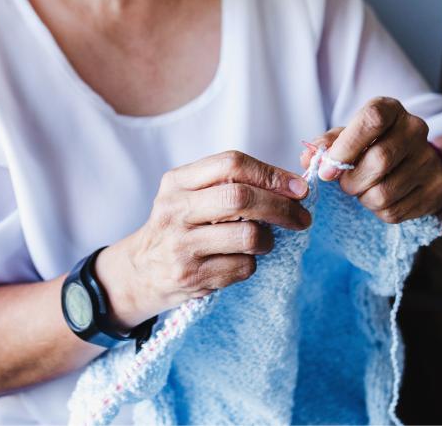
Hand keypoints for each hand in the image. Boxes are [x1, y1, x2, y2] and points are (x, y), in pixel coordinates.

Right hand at [118, 151, 311, 321]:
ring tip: (264, 242)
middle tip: (302, 217)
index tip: (298, 187)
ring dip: (268, 240)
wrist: (139, 271)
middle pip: (241, 198)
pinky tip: (239, 261)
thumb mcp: (189, 195)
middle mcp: (175, 209)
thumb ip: (229, 184)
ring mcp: (181, 245)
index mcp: (177, 181)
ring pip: (248, 236)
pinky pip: (243, 267)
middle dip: (282, 207)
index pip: (232, 164)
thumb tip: (292, 186)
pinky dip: (251, 264)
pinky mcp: (191, 276)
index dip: (271, 174)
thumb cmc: (179, 227)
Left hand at [300, 97, 441, 224]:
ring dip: (363, 198)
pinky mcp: (434, 188)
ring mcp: (428, 160)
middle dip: (351, 181)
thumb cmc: (372, 146)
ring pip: (384, 192)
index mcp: (390, 109)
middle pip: (379, 161)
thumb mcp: (348, 137)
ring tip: (363, 189)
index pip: (372, 120)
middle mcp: (415, 130)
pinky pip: (394, 211)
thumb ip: (326, 145)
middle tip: (345, 183)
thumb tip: (309, 157)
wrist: (417, 164)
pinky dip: (378, 211)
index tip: (327, 170)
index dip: (345, 147)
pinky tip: (380, 198)